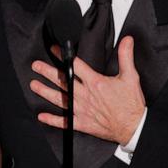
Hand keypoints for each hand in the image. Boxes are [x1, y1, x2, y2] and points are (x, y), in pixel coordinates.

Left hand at [29, 36, 145, 145]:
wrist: (133, 127)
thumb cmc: (131, 104)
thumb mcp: (131, 77)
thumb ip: (126, 56)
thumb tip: (127, 40)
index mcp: (95, 83)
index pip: (75, 65)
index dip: (64, 56)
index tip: (55, 49)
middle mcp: (85, 96)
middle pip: (62, 81)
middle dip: (47, 72)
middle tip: (36, 66)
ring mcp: (82, 110)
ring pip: (59, 99)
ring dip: (45, 91)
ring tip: (34, 85)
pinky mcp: (82, 123)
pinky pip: (65, 122)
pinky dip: (53, 120)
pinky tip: (42, 116)